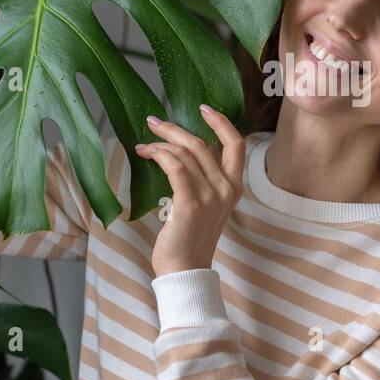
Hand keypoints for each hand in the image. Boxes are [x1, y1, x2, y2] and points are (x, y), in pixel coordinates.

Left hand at [136, 106, 244, 276]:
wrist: (185, 270)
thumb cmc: (190, 239)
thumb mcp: (207, 207)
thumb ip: (204, 181)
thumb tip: (181, 154)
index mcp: (233, 188)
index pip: (236, 145)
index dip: (221, 123)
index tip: (204, 109)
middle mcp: (226, 189)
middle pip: (201, 144)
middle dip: (174, 128)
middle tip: (153, 122)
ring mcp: (209, 196)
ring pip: (185, 152)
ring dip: (160, 143)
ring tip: (143, 145)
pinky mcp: (189, 204)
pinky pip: (174, 167)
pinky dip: (159, 155)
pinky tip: (146, 154)